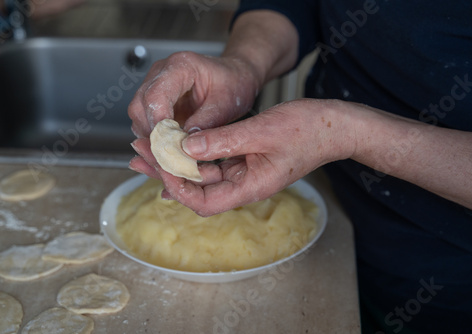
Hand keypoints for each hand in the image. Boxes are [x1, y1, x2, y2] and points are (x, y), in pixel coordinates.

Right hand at [128, 51, 259, 179]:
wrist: (235, 76)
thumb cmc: (233, 82)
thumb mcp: (227, 103)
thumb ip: (207, 121)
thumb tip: (187, 144)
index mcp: (180, 66)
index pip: (156, 95)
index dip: (158, 123)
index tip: (168, 145)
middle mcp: (161, 73)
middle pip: (140, 107)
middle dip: (152, 136)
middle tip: (170, 157)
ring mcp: (154, 86)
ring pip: (138, 117)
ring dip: (151, 140)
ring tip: (172, 157)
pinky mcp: (155, 102)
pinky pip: (145, 123)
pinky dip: (154, 139)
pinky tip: (170, 151)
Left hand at [137, 99, 356, 215]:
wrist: (333, 125)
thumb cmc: (307, 130)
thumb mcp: (262, 131)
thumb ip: (224, 139)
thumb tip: (187, 145)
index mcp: (250, 187)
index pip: (204, 202)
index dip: (178, 187)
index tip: (159, 164)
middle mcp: (244, 184)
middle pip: (197, 188)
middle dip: (166, 171)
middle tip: (139, 153)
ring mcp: (243, 171)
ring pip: (201, 173)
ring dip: (175, 159)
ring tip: (148, 144)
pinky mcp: (244, 158)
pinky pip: (212, 160)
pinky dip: (193, 150)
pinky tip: (176, 141)